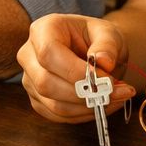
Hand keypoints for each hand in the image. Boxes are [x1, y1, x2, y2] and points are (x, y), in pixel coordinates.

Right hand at [17, 13, 135, 122]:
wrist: (94, 51)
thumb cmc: (98, 38)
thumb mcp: (108, 33)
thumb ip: (107, 45)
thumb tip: (104, 62)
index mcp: (42, 30)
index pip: (49, 53)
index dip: (76, 71)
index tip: (106, 78)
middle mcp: (29, 55)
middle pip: (46, 83)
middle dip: (85, 93)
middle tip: (116, 91)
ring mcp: (30, 79)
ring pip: (54, 104)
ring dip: (88, 106)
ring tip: (116, 98)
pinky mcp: (38, 99)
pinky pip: (58, 115)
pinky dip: (84, 114)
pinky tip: (103, 104)